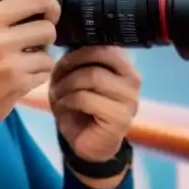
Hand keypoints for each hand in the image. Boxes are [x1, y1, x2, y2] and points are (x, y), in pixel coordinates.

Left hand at [48, 46, 140, 163]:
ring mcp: (130, 99)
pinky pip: (87, 98)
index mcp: (125, 66)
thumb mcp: (76, 79)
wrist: (89, 145)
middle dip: (72, 63)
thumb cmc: (81, 108)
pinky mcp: (120, 117)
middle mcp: (133, 79)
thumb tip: (68, 43)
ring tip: (56, 94)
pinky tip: (62, 106)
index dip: (78, 50)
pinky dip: (68, 100)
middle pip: (99, 55)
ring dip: (67, 84)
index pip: (104, 44)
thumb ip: (78, 61)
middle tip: (56, 77)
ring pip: (92, 76)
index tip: (61, 63)